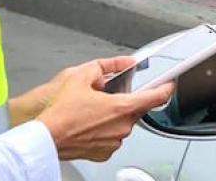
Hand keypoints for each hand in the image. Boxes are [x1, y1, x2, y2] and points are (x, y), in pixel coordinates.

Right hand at [35, 57, 174, 161]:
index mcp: (122, 107)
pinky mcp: (105, 152)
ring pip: (123, 124)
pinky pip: (112, 137)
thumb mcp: (81, 76)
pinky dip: (106, 129)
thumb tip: (122, 63)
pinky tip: (90, 124)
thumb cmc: (60, 112)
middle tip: (108, 95)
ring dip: (114, 116)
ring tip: (93, 111)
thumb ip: (106, 66)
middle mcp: (122, 127)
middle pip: (136, 109)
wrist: (45, 138)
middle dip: (127, 100)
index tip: (170, 83)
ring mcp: (114, 142)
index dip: (167, 87)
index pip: (156, 97)